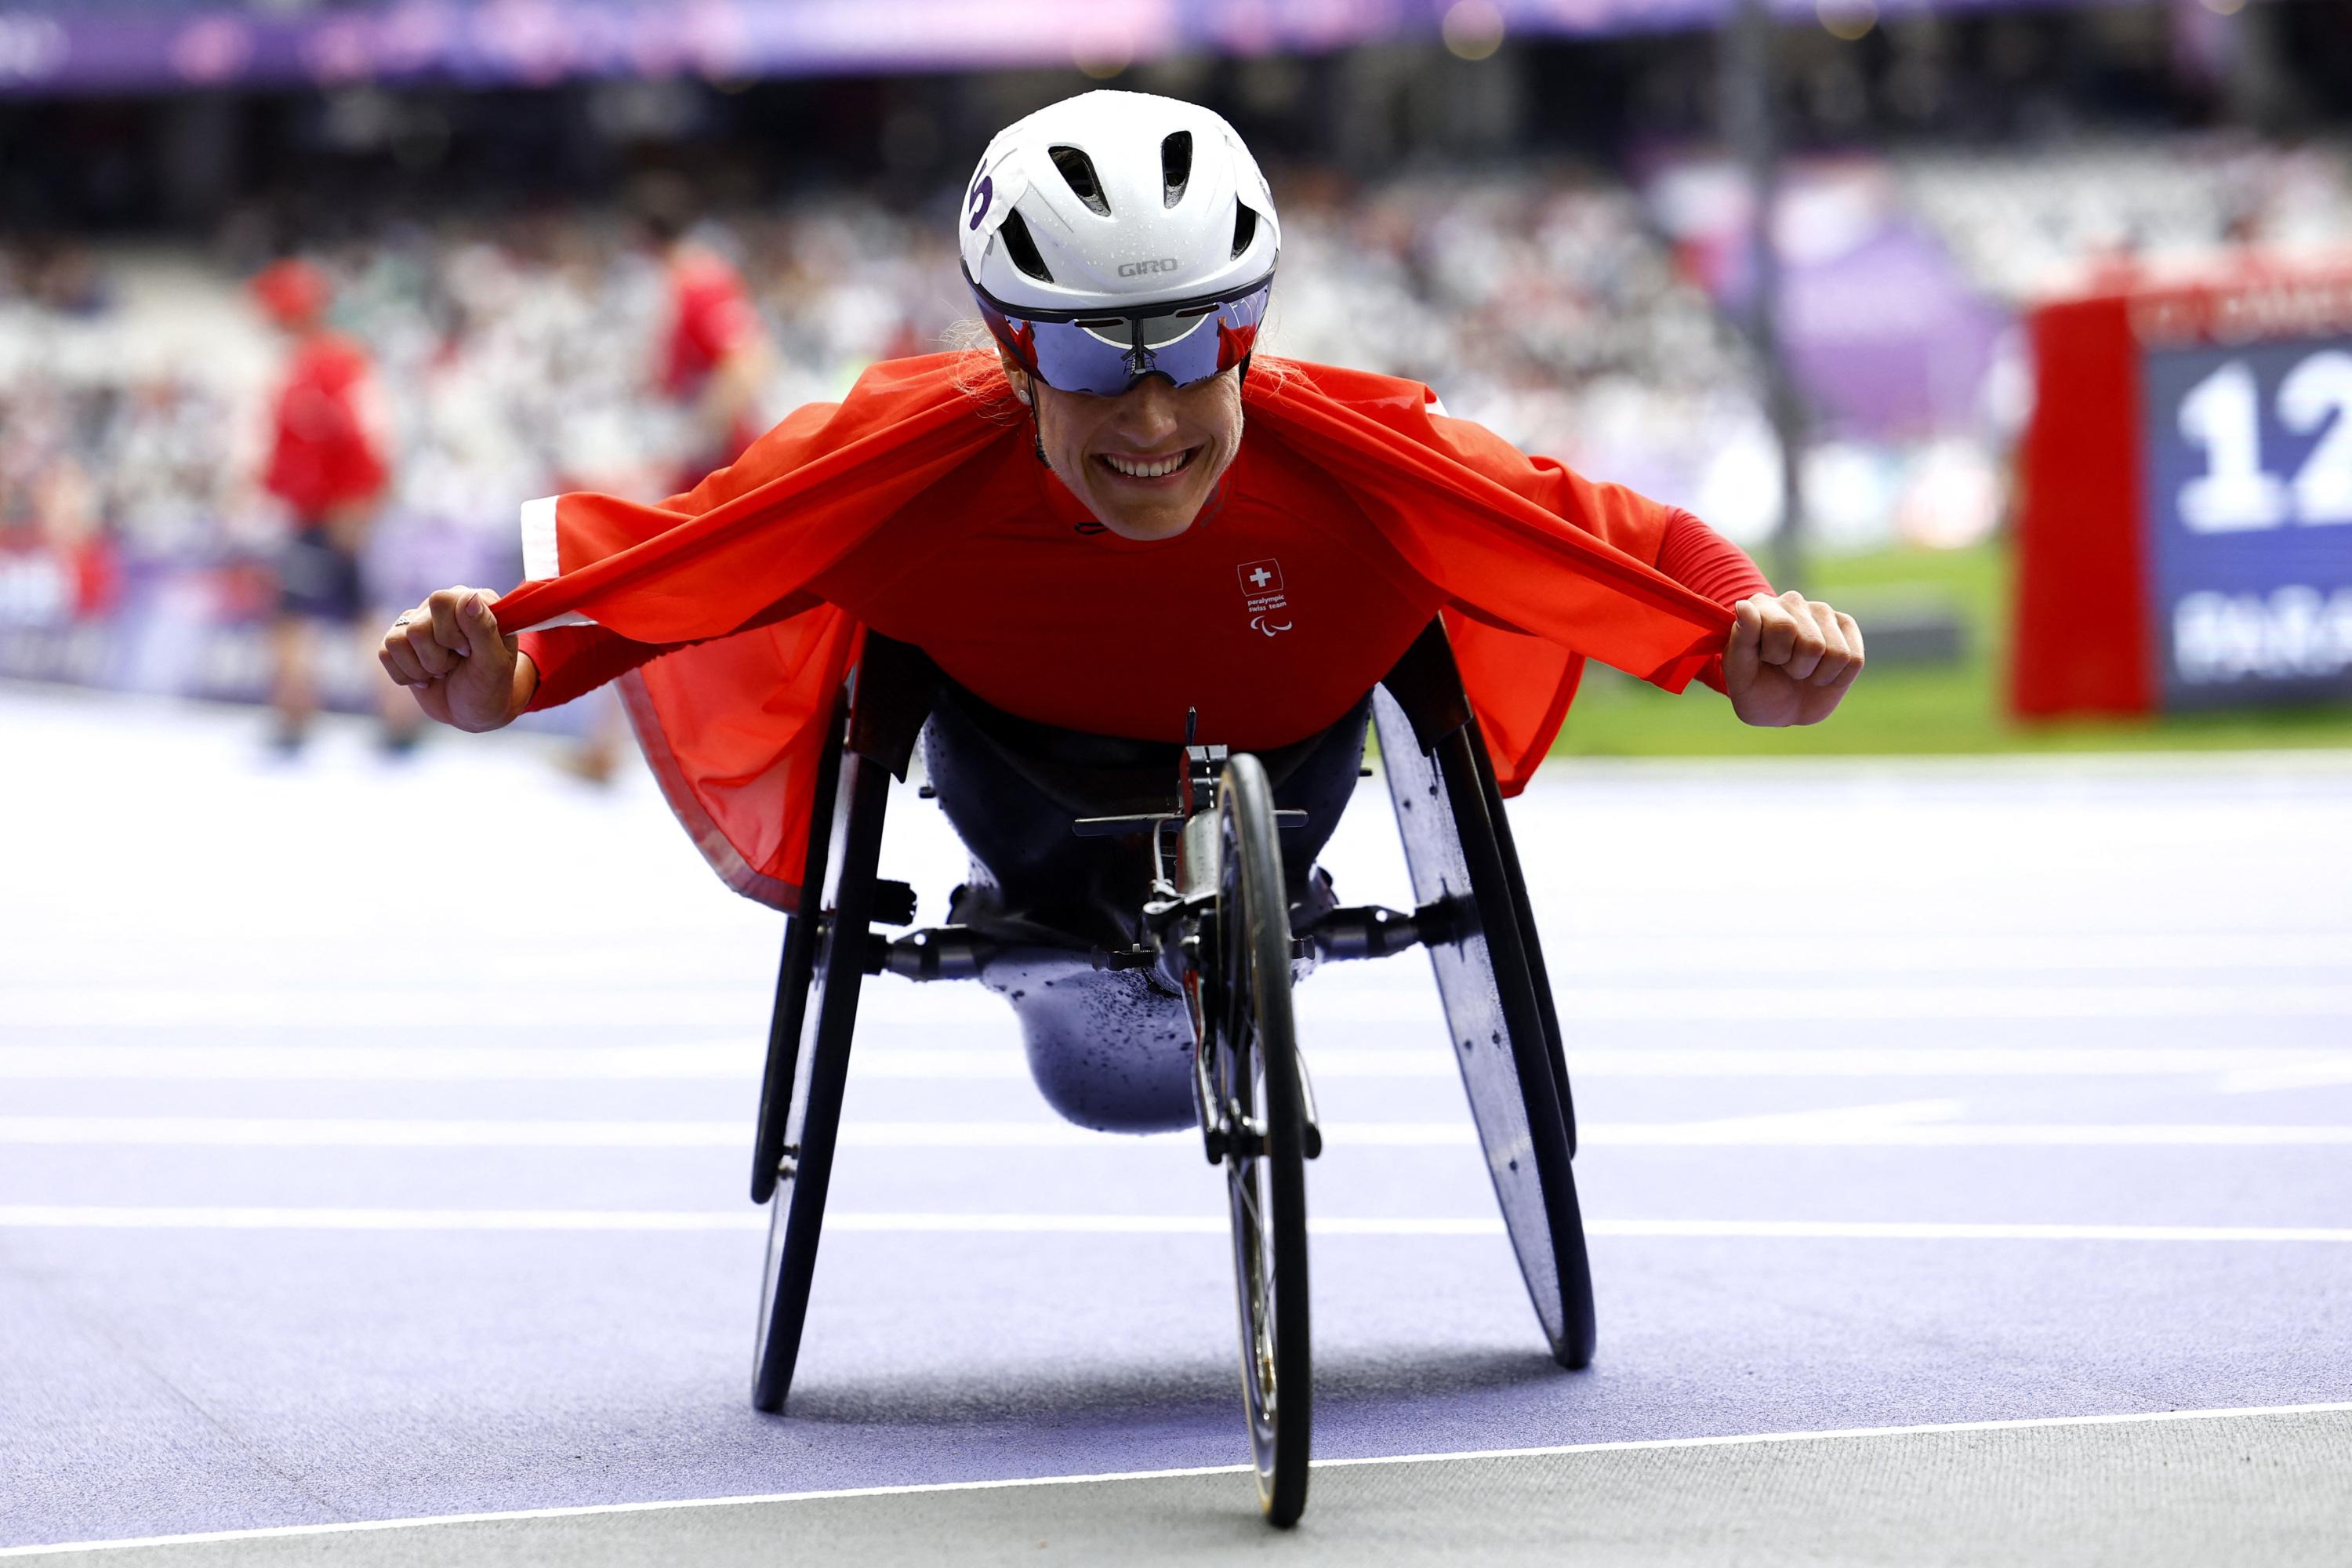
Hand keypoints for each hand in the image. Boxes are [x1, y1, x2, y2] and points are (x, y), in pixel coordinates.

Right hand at [378, 586, 531, 731]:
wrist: (472, 711)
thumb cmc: (489, 686)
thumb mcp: (495, 662)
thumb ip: (484, 628)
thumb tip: (470, 597)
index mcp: (473, 601)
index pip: (441, 601)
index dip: (451, 634)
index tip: (468, 652)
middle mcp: (443, 606)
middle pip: (417, 628)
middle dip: (437, 658)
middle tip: (455, 665)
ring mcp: (419, 622)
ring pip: (397, 640)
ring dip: (422, 668)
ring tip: (442, 672)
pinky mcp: (400, 641)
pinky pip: (385, 653)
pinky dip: (406, 675)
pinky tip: (426, 677)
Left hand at [1723, 590, 1863, 727]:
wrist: (1782, 707)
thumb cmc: (1756, 690)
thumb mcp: (1739, 674)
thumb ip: (1741, 640)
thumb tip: (1743, 604)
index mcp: (1761, 606)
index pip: (1783, 627)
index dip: (1776, 655)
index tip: (1762, 659)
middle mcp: (1793, 601)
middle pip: (1812, 644)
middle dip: (1796, 668)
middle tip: (1783, 668)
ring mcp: (1822, 612)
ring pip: (1836, 653)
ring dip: (1817, 673)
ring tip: (1800, 670)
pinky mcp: (1846, 627)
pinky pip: (1854, 660)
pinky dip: (1836, 677)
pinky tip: (1821, 672)